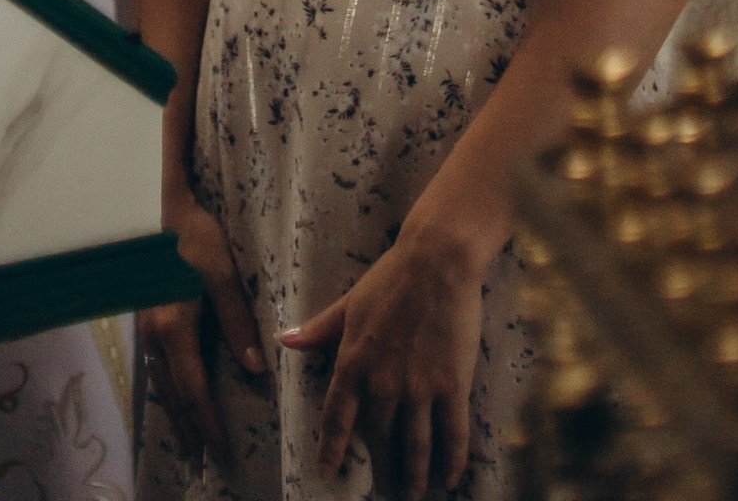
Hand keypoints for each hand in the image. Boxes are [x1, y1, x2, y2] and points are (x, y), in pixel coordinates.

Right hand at [144, 194, 265, 467]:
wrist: (165, 209)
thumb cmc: (197, 239)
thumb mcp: (222, 276)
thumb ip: (237, 322)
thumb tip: (256, 367)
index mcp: (173, 328)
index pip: (193, 389)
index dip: (207, 423)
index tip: (221, 450)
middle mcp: (153, 336)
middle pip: (174, 394)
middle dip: (190, 429)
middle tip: (205, 460)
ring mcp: (144, 329)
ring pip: (161, 384)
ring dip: (176, 415)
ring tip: (189, 440)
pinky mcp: (144, 320)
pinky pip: (154, 369)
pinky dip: (166, 391)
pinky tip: (172, 398)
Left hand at [283, 211, 488, 500]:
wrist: (437, 260)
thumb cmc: (391, 277)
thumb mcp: (349, 303)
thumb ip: (319, 329)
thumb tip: (284, 340)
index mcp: (353, 362)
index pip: (337, 417)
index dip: (332, 448)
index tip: (327, 473)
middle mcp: (383, 383)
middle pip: (380, 439)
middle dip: (382, 470)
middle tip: (385, 491)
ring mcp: (419, 388)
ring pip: (415, 446)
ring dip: (414, 476)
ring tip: (413, 496)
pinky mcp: (453, 385)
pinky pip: (452, 433)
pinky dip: (452, 461)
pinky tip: (450, 478)